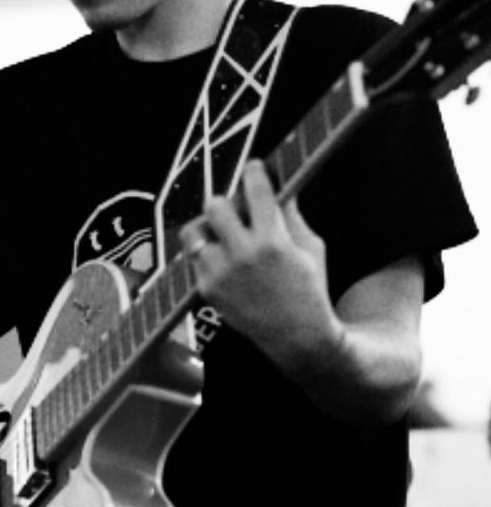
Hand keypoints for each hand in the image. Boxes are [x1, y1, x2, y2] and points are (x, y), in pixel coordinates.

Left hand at [180, 159, 341, 371]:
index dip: (254, 171)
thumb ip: (292, 215)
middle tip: (237, 210)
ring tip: (225, 236)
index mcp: (273, 240)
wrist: (298, 338)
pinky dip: (208, 254)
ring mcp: (220, 274)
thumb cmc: (310, 291)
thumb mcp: (311, 248)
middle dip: (226, 202)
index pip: (255, 189)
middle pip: (215, 205)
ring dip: (209, 229)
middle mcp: (242, 254)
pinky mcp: (207, 289)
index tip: (255, 168)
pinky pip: (195, 258)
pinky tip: (226, 261)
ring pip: (194, 231)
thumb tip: (281, 186)